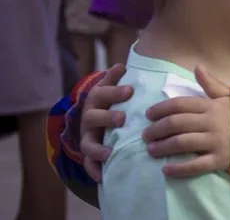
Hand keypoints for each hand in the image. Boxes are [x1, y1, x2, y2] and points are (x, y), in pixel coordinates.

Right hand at [80, 64, 133, 182]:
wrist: (94, 115)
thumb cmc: (110, 99)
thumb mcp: (110, 86)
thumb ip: (114, 77)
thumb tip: (121, 65)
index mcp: (96, 99)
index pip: (102, 93)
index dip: (115, 91)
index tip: (130, 90)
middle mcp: (89, 117)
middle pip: (93, 117)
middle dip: (107, 117)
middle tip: (122, 118)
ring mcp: (87, 136)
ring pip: (87, 143)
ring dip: (97, 149)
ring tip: (109, 153)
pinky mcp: (88, 152)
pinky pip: (88, 164)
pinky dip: (94, 171)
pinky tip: (103, 177)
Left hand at [143, 66, 229, 177]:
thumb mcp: (229, 95)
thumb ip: (211, 83)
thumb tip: (197, 66)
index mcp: (211, 106)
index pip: (180, 104)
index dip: (161, 109)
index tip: (148, 114)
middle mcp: (210, 122)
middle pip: (176, 123)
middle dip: (157, 129)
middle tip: (145, 135)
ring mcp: (214, 142)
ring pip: (182, 143)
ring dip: (163, 146)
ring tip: (150, 150)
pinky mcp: (219, 160)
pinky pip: (195, 166)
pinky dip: (179, 168)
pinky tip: (166, 169)